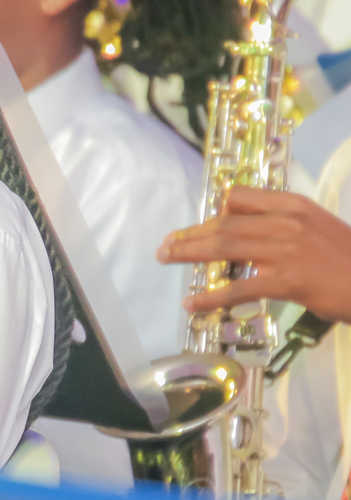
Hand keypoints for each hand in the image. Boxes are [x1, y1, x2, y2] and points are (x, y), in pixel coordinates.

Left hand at [158, 187, 350, 322]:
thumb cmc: (348, 258)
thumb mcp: (318, 227)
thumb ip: (284, 225)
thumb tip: (250, 233)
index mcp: (294, 205)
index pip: (241, 197)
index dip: (215, 211)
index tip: (201, 223)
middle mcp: (287, 222)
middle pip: (225, 223)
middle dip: (190, 234)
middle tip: (167, 245)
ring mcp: (286, 251)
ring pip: (225, 248)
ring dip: (189, 253)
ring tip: (167, 259)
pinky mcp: (287, 280)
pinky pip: (239, 288)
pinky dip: (211, 296)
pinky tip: (193, 303)